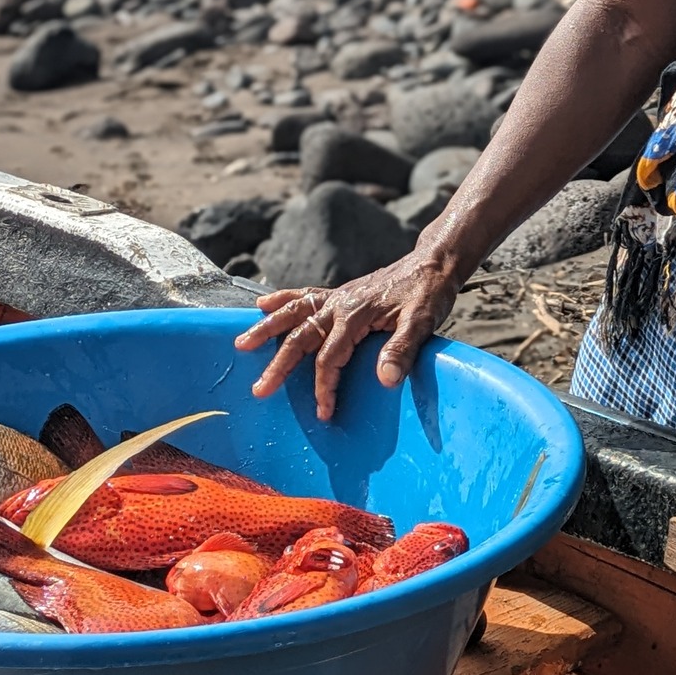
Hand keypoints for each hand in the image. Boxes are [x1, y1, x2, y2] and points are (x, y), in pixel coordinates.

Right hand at [233, 248, 462, 421]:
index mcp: (356, 314)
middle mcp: (340, 304)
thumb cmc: (429, 294)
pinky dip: (282, 299)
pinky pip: (305, 296)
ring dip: (267, 328)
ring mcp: (338, 297)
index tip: (324, 412)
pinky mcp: (341, 293)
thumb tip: (385, 380)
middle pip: (301, 337)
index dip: (324, 386)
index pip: (330, 357)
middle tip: (260, 389)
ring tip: (242, 344)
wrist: (433, 263)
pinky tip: (263, 304)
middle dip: (279, 365)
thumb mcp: (423, 322)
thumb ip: (402, 350)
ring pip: (293, 313)